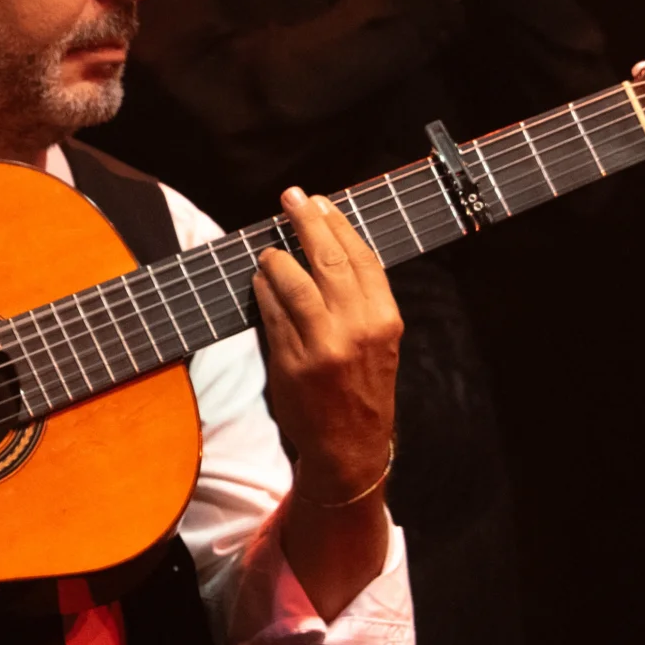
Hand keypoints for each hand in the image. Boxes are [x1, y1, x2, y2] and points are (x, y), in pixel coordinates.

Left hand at [251, 188, 402, 501]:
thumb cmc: (363, 387)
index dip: (338, 224)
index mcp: (384, 319)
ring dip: (276, 258)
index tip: (321, 202)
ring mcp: (322, 345)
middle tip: (290, 198)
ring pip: (293, 282)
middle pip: (327, 260)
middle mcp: (357, 329)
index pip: (360, 257)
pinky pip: (272, 312)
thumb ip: (362, 299)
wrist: (350, 446)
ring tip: (268, 250)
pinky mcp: (292, 362)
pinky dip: (263, 290)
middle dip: (305, 223)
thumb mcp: (380, 340)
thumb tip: (330, 247)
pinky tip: (259, 280)